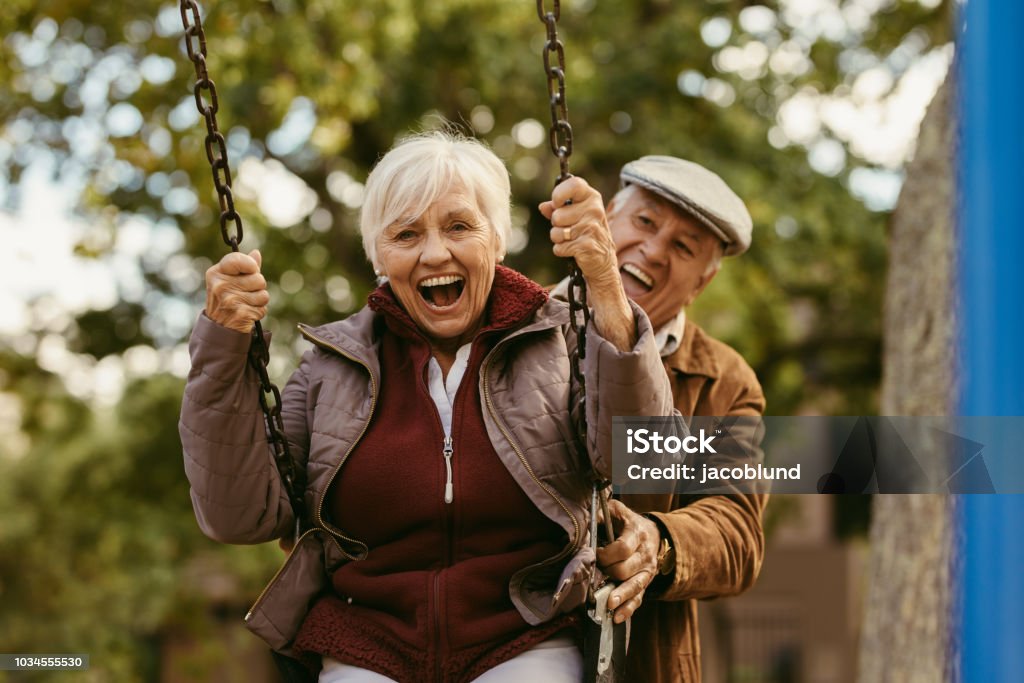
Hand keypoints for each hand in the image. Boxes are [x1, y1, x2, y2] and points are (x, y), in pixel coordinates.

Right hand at [205, 249, 268, 333]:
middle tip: (246, 293)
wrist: (219, 328)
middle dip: (258, 287)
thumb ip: (244, 267)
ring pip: (263, 294)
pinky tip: (247, 313)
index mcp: (216, 273)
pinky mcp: (241, 313)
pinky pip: (263, 308)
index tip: (252, 270)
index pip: (238, 259)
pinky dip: (259, 311)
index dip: (251, 265)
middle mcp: (220, 286)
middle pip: (258, 279)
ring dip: (259, 300)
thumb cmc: (227, 300)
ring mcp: (230, 300)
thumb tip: (256, 253)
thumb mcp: (229, 280)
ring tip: (246, 304)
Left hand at [538, 176, 620, 293]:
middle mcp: (594, 210)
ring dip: (559, 239)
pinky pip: (559, 247)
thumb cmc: (586, 234)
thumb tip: (543, 206)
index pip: (574, 184)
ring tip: (572, 240)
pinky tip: (574, 250)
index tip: (556, 203)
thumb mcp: (575, 216)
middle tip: (570, 229)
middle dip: (557, 225)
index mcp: (592, 198)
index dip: (559, 193)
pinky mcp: (586, 245)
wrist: (603, 261)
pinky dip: (562, 251)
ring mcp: (591, 228)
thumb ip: (557, 209)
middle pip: (557, 215)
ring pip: (556, 233)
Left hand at [595, 499, 660, 623]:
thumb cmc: (627, 522)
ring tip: (608, 605)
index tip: (594, 554)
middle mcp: (645, 554)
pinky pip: (639, 598)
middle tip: (596, 571)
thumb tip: (585, 525)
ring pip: (634, 586)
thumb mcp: (617, 511)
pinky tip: (617, 617)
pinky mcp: (645, 583)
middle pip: (626, 569)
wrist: (653, 533)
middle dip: (608, 573)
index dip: (606, 554)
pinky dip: (628, 609)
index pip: (622, 548)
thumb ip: (602, 514)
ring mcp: (647, 571)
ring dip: (620, 596)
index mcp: (637, 534)